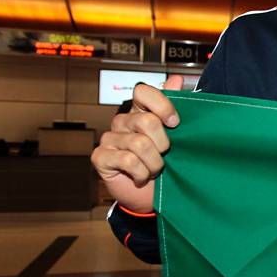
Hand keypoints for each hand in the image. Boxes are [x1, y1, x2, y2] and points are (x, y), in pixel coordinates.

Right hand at [91, 76, 183, 213]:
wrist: (150, 197)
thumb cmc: (165, 167)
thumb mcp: (176, 138)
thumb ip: (175, 108)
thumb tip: (177, 79)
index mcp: (140, 112)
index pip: (143, 92)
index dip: (162, 105)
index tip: (175, 123)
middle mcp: (122, 122)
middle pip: (147, 121)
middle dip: (163, 144)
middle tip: (164, 156)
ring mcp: (109, 139)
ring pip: (140, 144)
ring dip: (155, 163)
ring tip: (154, 170)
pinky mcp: (100, 157)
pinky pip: (128, 160)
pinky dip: (142, 173)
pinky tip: (141, 177)